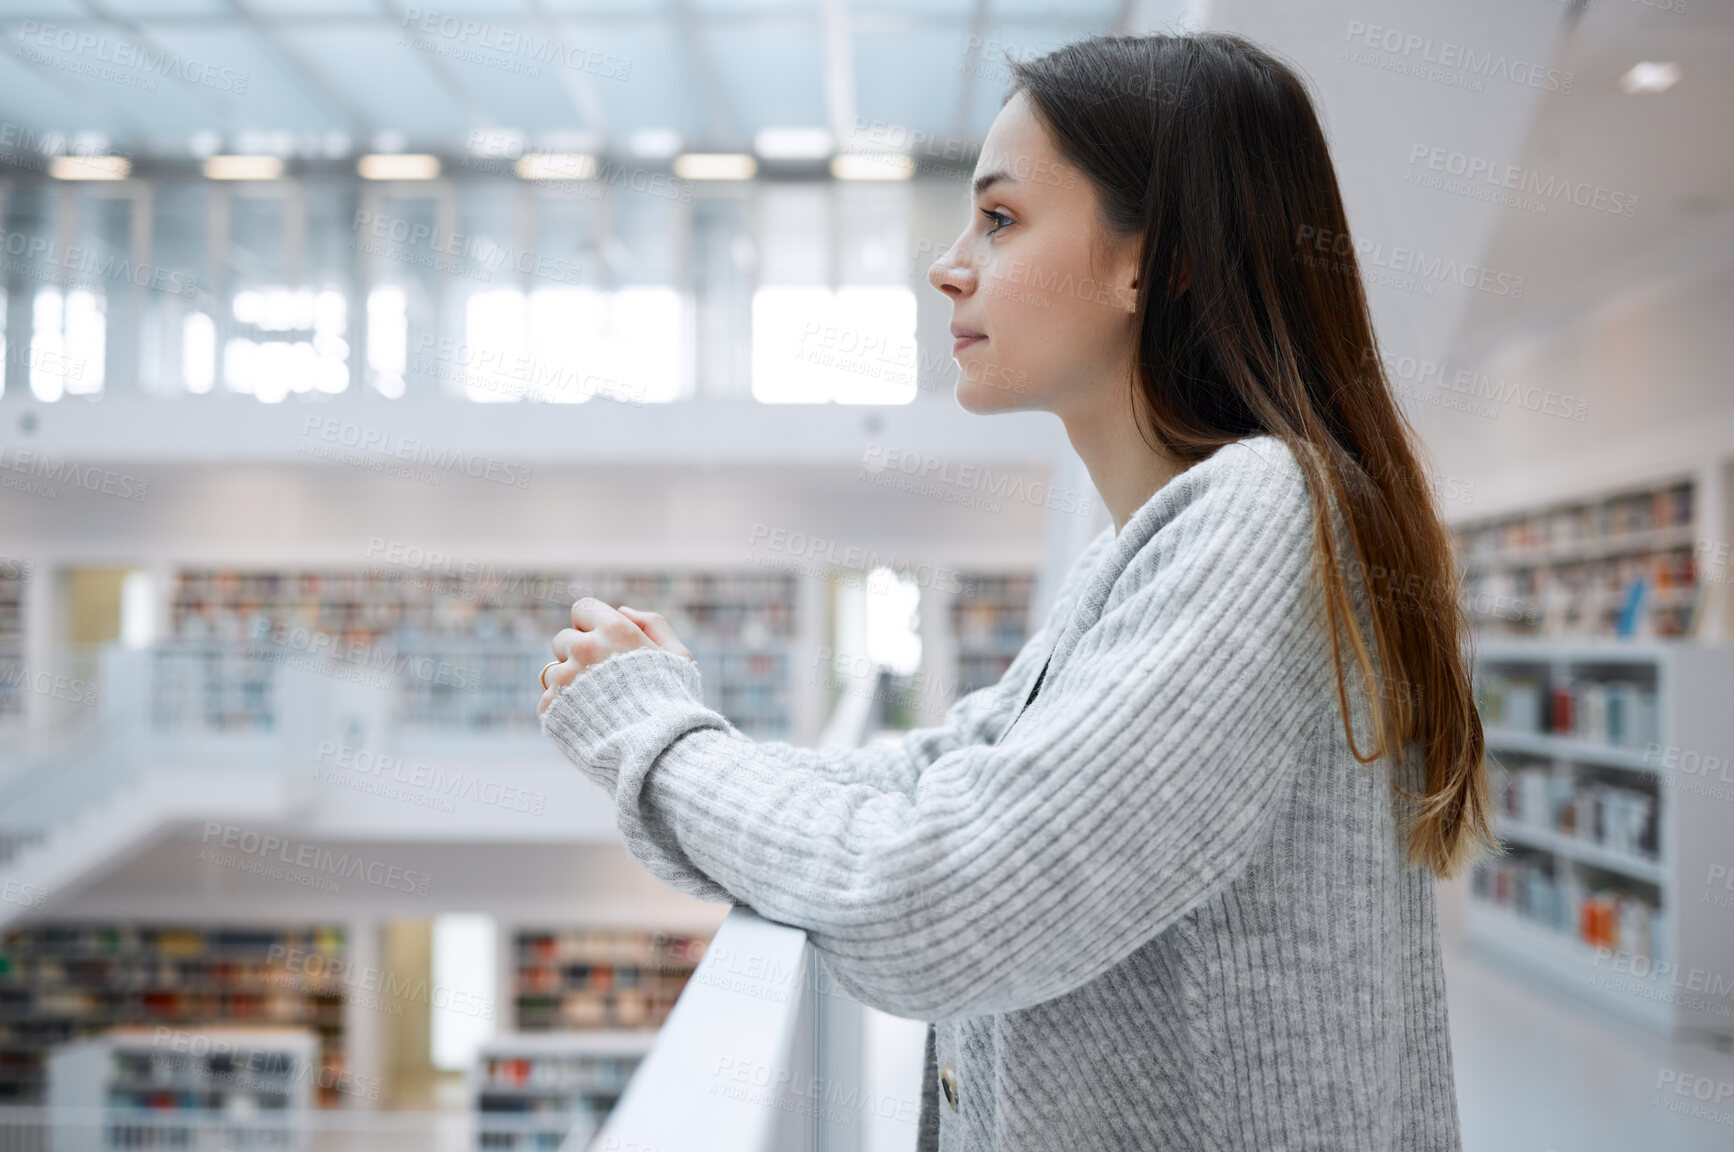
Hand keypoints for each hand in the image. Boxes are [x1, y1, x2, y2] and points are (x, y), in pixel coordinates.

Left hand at [538, 599, 694, 717]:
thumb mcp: (679, 658)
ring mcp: (565, 677)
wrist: (656, 752)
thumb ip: (654, 625)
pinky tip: (587, 721)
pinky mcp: (551, 706)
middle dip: (577, 654)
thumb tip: (622, 610)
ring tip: (597, 706)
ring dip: (568, 684)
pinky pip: (548, 700)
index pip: (582, 608)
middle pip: (562, 639)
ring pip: (553, 671)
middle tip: (601, 680)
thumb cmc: (673, 705)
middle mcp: (586, 648)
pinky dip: (562, 711)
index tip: (603, 645)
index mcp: (616, 630)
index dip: (591, 625)